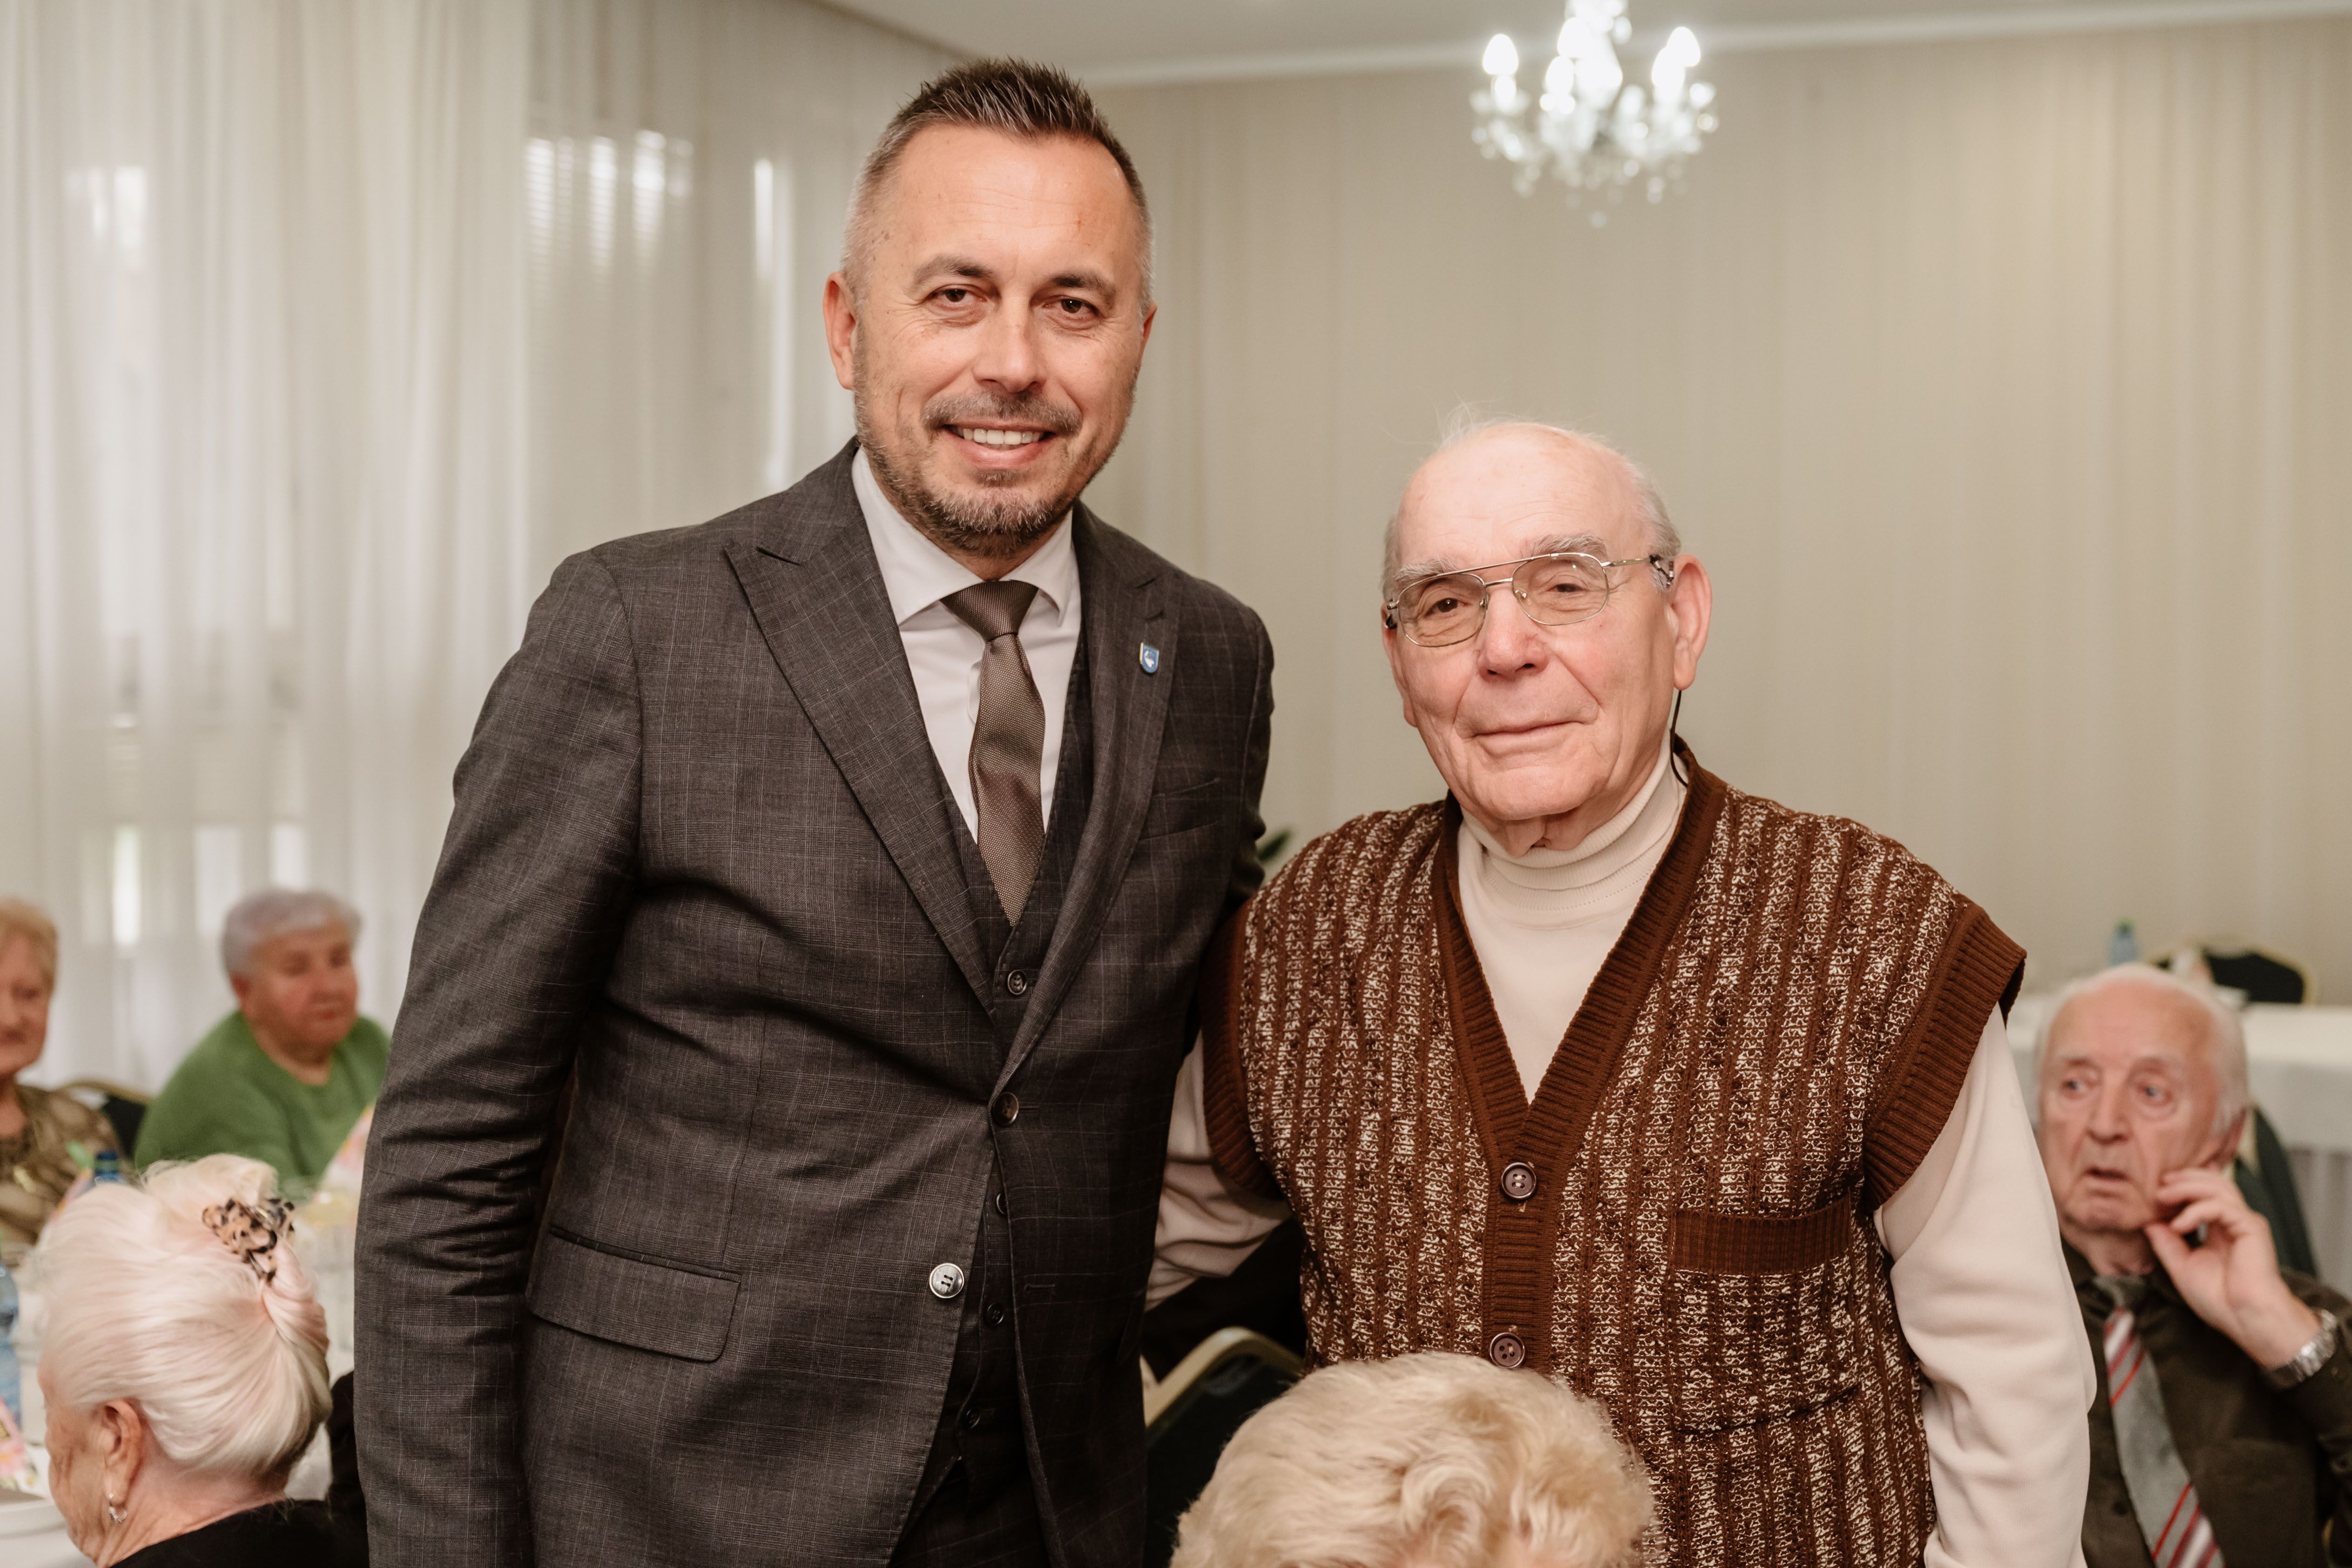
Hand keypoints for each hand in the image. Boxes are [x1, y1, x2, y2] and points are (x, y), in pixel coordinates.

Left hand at [2145, 1166, 2321, 1367]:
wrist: (2245, 1319)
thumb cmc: (2220, 1300)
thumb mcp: (2182, 1267)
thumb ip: (2166, 1244)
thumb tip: (2148, 1222)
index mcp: (2219, 1229)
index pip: (2202, 1195)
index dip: (2179, 1187)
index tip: (2153, 1192)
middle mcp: (2233, 1222)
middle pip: (2212, 1182)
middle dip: (2183, 1179)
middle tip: (2157, 1183)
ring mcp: (2244, 1223)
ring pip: (2218, 1187)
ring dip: (2187, 1187)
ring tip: (2162, 1196)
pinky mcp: (2252, 1227)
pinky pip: (2221, 1207)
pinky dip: (2196, 1210)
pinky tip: (2178, 1225)